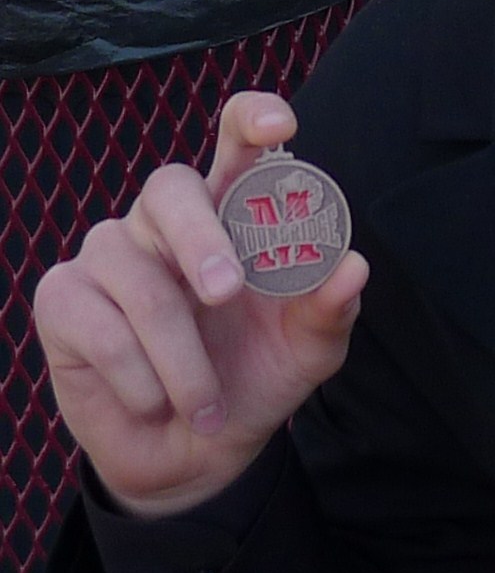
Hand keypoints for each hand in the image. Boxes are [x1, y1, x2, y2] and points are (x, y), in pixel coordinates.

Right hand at [32, 93, 367, 519]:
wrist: (197, 454)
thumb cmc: (257, 378)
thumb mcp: (308, 350)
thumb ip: (330, 308)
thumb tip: (353, 268)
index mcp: (233, 212)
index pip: (237, 141)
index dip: (252, 118)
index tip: (280, 124)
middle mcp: (168, 220)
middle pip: (169, 187)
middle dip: (200, 239)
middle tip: (226, 293)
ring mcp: (110, 255)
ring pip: (138, 279)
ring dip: (180, 354)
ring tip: (206, 403)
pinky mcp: (64, 299)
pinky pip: (98, 326)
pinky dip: (139, 376)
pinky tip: (156, 401)